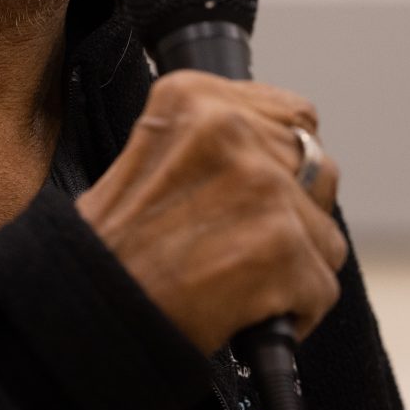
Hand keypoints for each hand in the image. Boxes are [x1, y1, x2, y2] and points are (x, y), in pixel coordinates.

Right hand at [75, 69, 346, 354]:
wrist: (85, 312)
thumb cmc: (114, 249)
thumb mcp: (154, 153)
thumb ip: (220, 140)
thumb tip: (293, 148)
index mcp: (193, 97)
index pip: (295, 114)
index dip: (282, 164)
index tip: (255, 194)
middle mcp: (229, 129)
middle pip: (319, 170)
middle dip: (294, 215)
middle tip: (240, 245)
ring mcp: (260, 186)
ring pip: (324, 233)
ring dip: (294, 266)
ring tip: (236, 281)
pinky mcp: (280, 245)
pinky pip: (323, 286)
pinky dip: (295, 313)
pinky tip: (247, 313)